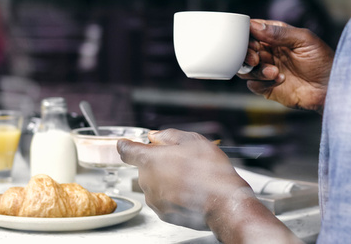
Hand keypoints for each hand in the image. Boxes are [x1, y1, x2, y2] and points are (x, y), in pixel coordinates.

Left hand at [118, 129, 299, 242]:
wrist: (224, 203)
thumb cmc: (210, 171)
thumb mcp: (193, 140)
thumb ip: (169, 135)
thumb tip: (155, 136)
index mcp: (150, 160)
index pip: (127, 150)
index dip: (127, 145)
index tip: (126, 144)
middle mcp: (147, 181)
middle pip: (145, 167)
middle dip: (158, 161)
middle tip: (180, 159)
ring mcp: (154, 199)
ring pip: (154, 183)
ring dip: (166, 178)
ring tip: (189, 177)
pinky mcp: (163, 214)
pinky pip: (163, 199)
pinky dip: (172, 194)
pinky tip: (189, 190)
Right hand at [240, 19, 333, 111]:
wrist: (332, 89)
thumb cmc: (323, 61)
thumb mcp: (304, 40)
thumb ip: (279, 32)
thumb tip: (255, 26)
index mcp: (276, 36)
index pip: (252, 31)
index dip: (246, 35)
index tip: (250, 40)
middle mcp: (269, 52)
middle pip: (244, 50)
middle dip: (247, 54)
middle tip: (256, 58)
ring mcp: (267, 70)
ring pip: (245, 68)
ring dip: (255, 70)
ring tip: (273, 71)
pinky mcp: (268, 88)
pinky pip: (254, 85)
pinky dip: (263, 82)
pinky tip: (280, 80)